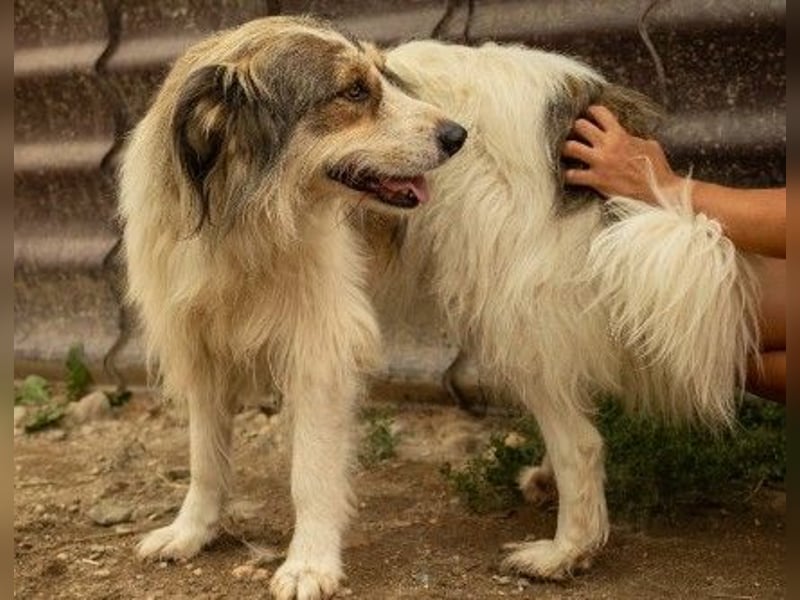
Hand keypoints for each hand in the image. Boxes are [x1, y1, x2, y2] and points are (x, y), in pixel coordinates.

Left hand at [562, 105, 680, 204]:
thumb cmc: (656, 168)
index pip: (600, 113)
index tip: (587, 114)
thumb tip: (628, 136)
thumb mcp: (649, 144)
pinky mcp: (596, 180)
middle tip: (573, 133)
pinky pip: (572, 176)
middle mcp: (607, 146)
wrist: (659, 190)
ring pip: (570, 148)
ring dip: (565, 149)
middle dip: (575, 128)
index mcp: (620, 134)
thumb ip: (633, 138)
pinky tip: (566, 176)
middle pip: (580, 126)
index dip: (591, 111)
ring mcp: (600, 163)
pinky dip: (567, 176)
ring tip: (565, 152)